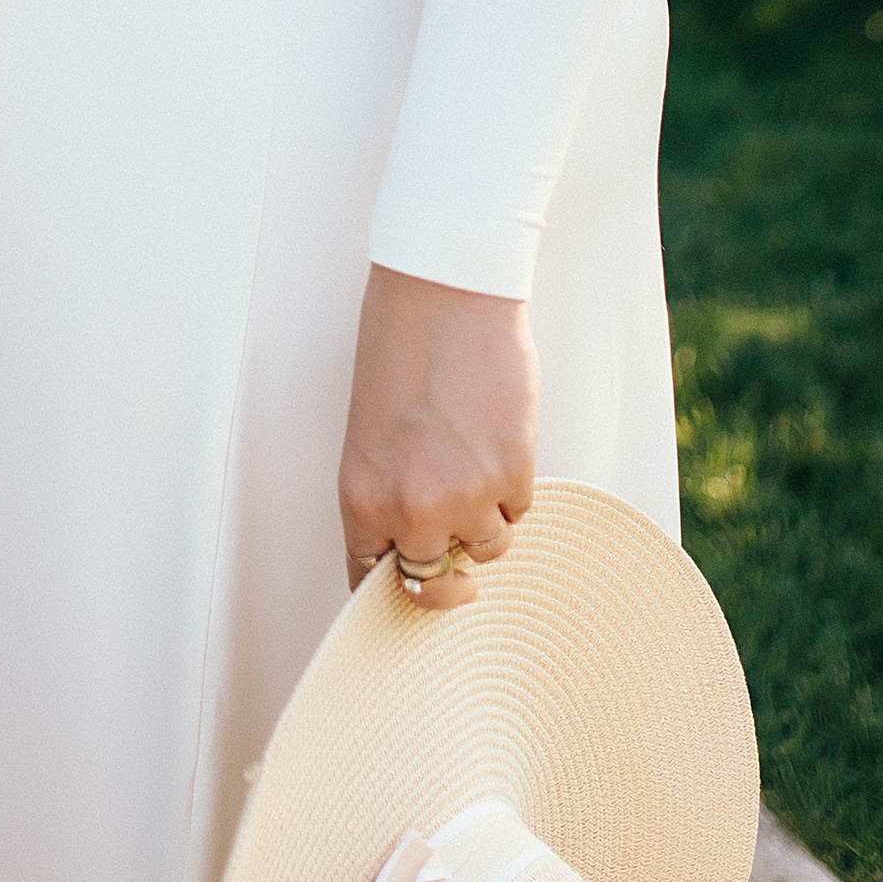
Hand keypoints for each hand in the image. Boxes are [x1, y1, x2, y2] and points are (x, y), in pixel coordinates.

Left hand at [337, 265, 537, 606]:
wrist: (446, 293)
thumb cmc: (402, 347)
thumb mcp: (372, 432)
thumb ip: (389, 493)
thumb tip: (419, 542)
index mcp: (361, 497)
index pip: (371, 578)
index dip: (394, 585)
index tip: (413, 587)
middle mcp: (410, 510)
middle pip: (435, 581)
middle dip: (448, 560)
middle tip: (459, 532)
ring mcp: (466, 497)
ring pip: (488, 548)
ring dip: (487, 517)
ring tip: (475, 457)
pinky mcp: (513, 475)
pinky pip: (521, 510)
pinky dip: (515, 485)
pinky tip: (497, 436)